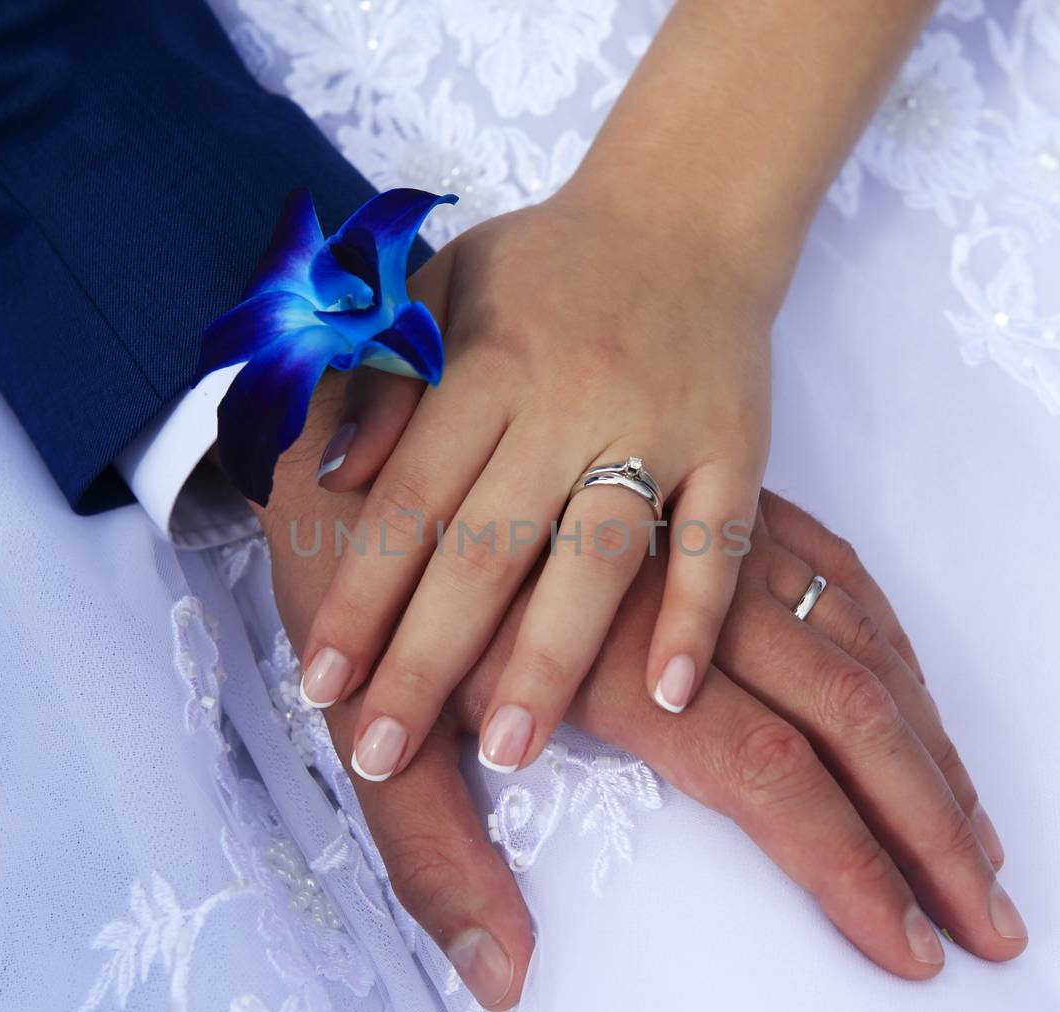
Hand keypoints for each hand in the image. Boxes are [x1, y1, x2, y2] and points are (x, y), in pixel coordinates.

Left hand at [257, 381, 1025, 1008]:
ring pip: (855, 647)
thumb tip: (502, 977)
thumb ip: (421, 833)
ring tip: (982, 857)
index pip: (761, 775)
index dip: (842, 869)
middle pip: (841, 714)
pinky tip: (924, 725)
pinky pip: (832, 574)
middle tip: (985, 934)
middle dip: (920, 829)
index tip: (907, 952)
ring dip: (928, 756)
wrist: (378, 349)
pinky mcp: (712, 487)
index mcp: (600, 640)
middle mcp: (678, 582)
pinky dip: (889, 659)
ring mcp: (705, 526)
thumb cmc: (343, 526)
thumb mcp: (360, 697)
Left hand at [298, 188, 777, 782]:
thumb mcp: (442, 289)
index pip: (410, 501)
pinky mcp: (737, 446)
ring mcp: (660, 426)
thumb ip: (385, 376)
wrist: (687, 213)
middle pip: (488, 546)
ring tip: (509, 751)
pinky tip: (668, 694)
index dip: (362, 597)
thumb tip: (332, 474)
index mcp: (487, 362)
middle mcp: (569, 398)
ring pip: (598, 559)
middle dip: (429, 656)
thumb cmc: (547, 269)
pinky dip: (696, 616)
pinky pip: (719, 542)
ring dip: (553, 658)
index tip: (322, 685)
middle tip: (383, 750)